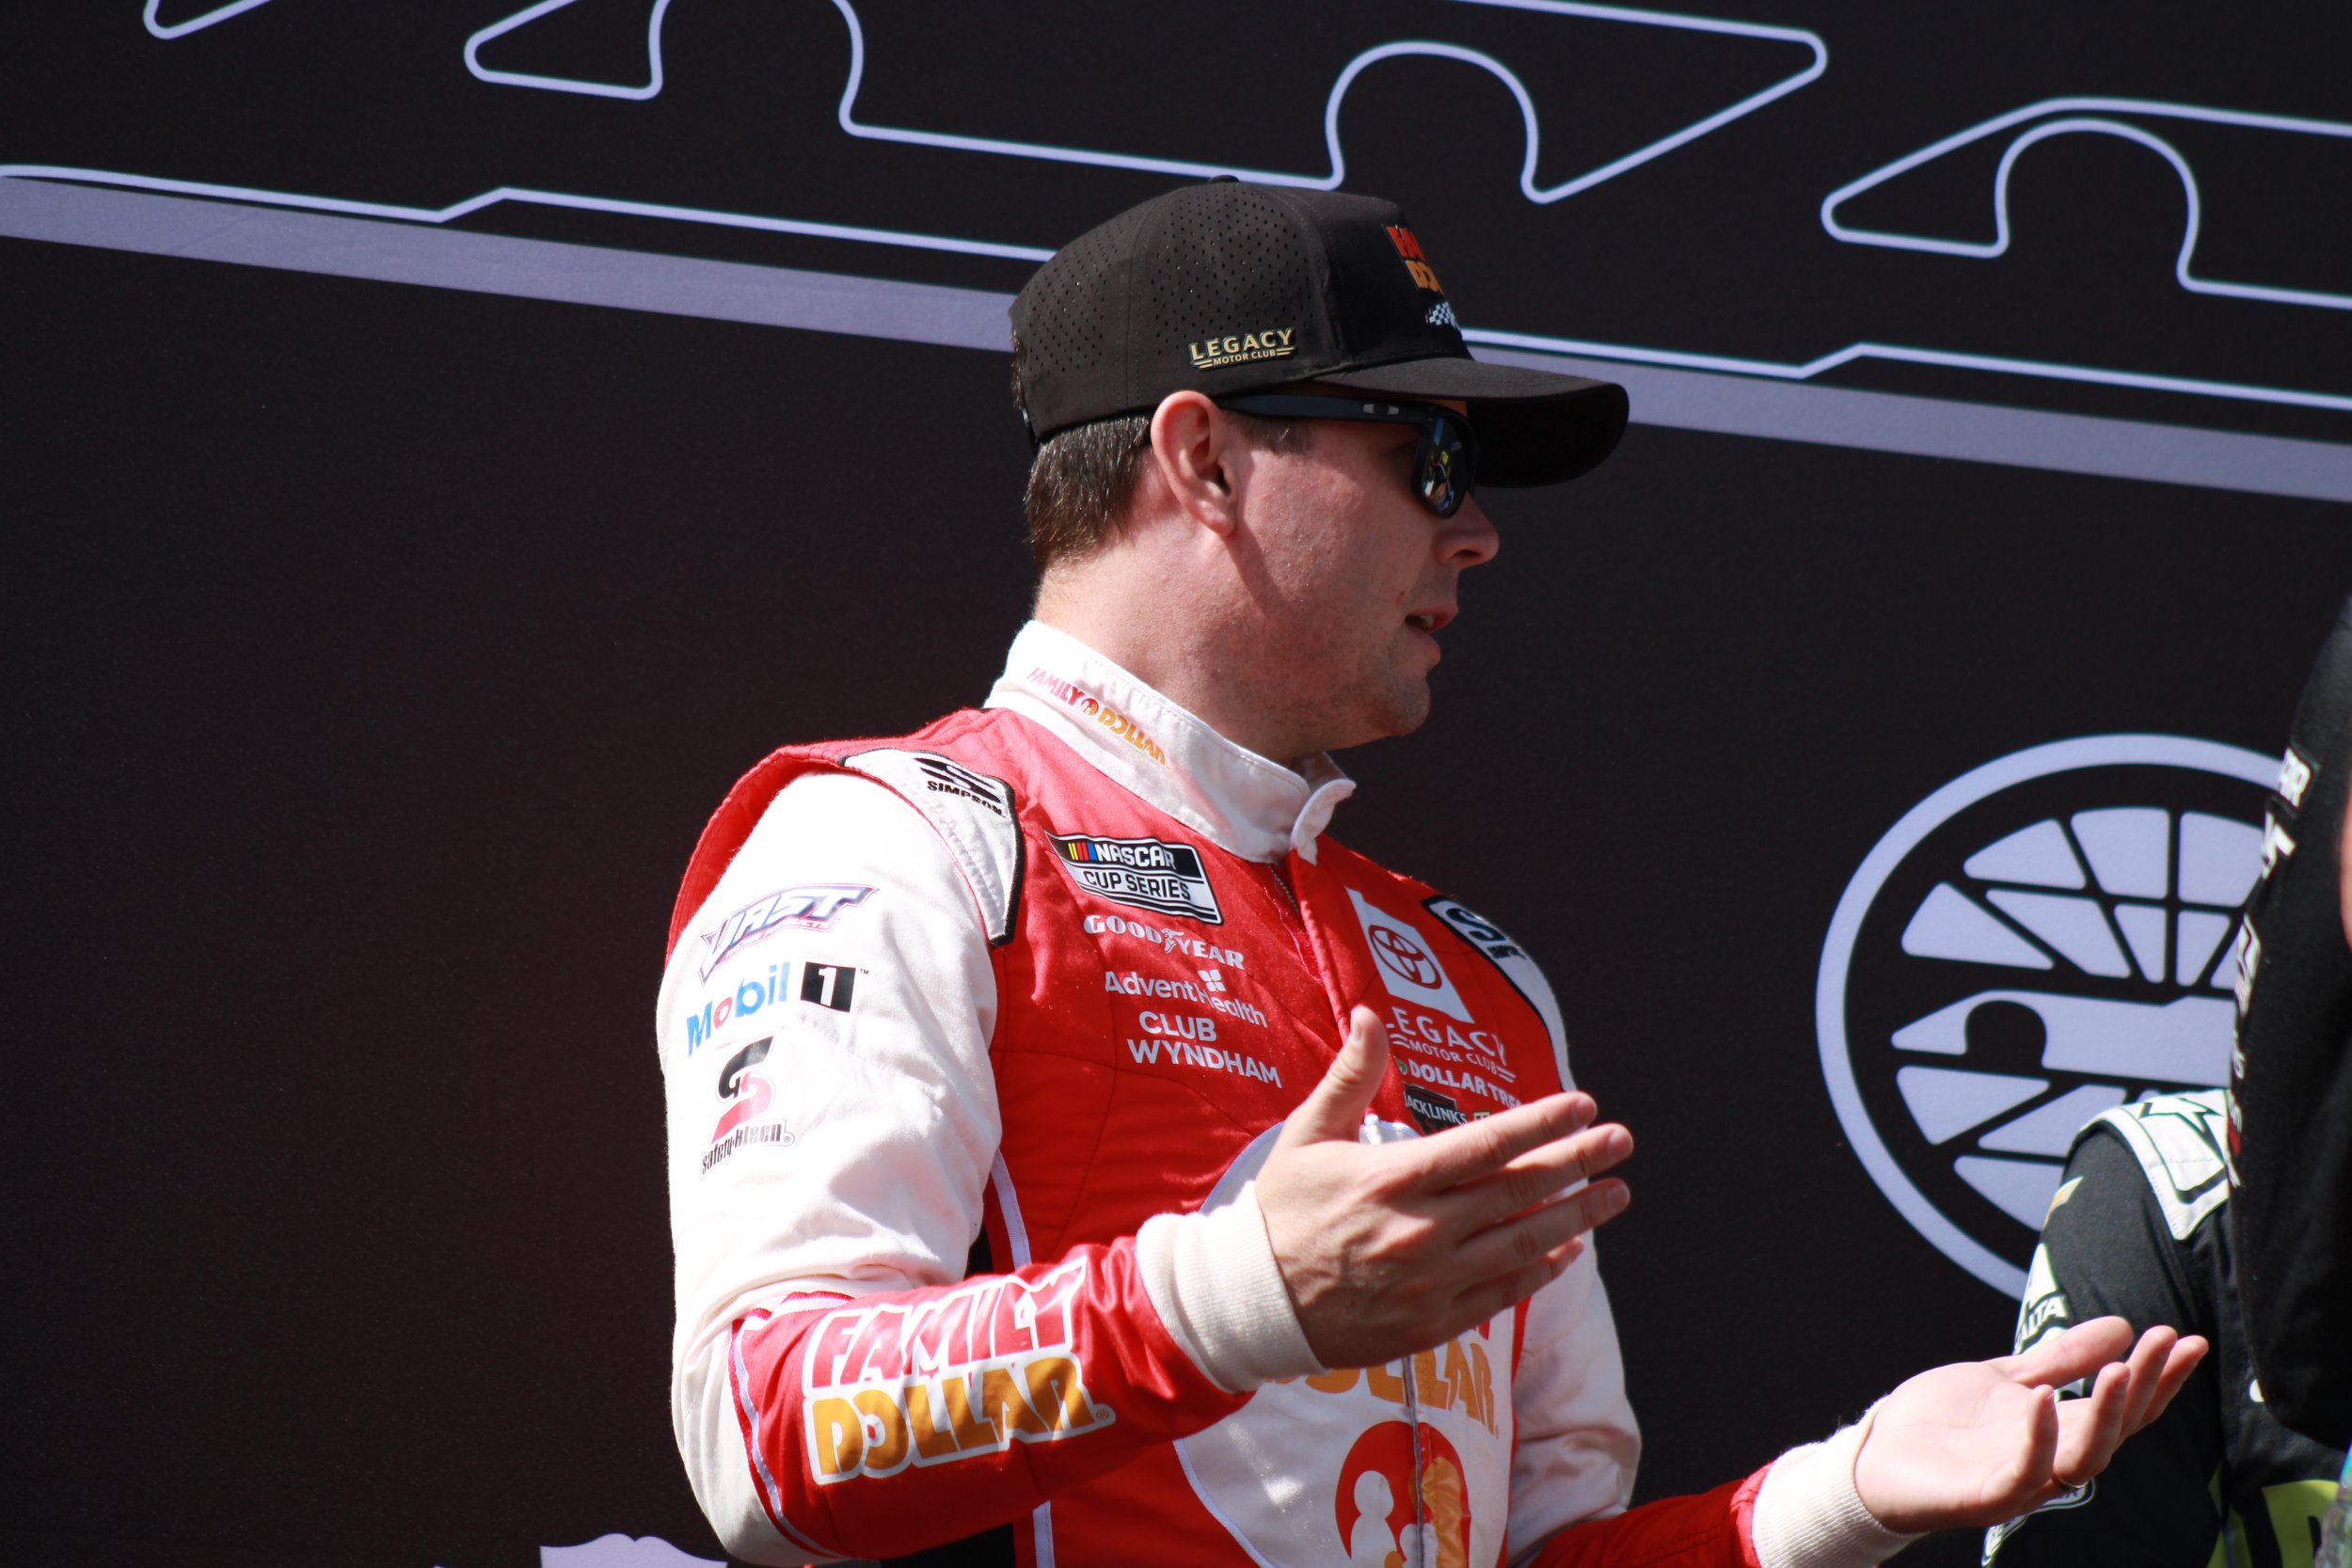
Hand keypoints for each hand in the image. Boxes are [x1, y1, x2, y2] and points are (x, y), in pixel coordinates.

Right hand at [1255, 1005, 1633, 1369]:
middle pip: (1518, 1190)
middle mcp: (1420, 1229)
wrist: (1251, 1303)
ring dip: (1576, 1217)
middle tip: (1621, 1141)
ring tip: (1615, 1194)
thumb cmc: (1280, 1210)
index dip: (1542, 1122)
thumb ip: (1349, 1075)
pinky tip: (1569, 1249)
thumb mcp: (1307, 1134)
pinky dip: (1541, 1271)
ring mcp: (1430, 1281)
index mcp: (1393, 1176)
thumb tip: (1369, 1014)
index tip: (1584, 1104)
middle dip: (1578, 1162)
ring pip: (1522, 1244)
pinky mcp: (1431, 1323)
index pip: (1487, 1143)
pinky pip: (1502, 1295)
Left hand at [1853, 1316, 2208, 1532]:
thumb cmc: (1942, 1420)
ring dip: (2106, 1415)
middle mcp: (2051, 1459)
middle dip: (2144, 1388)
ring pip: (2084, 1459)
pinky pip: (2024, 1475)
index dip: (2159, 1378)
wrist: (1877, 1454)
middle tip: (2166, 1341)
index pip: (2124, 1408)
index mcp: (2061, 1431)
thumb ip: (2061, 1359)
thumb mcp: (2007, 1376)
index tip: (2188, 1338)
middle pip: (2114, 1431)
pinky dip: (2039, 1438)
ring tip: (2120, 1369)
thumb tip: (2123, 1326)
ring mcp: (2021, 1481)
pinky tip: (2044, 1396)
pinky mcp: (1984, 1497)